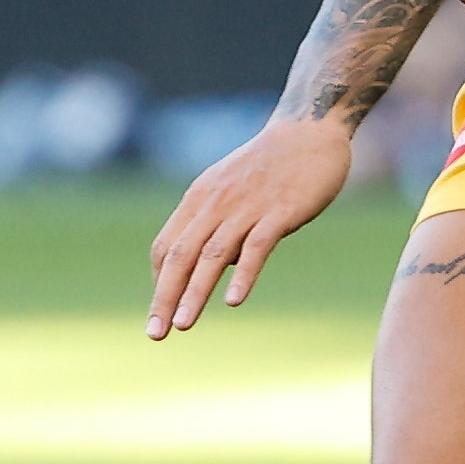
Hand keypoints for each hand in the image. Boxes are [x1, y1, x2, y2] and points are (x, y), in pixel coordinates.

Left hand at [146, 116, 354, 338]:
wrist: (309, 130)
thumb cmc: (270, 167)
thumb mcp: (231, 190)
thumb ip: (218, 224)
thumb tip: (214, 267)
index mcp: (200, 199)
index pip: (167, 246)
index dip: (160, 281)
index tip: (159, 312)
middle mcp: (216, 203)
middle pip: (181, 255)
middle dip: (165, 296)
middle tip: (155, 334)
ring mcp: (247, 206)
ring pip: (212, 255)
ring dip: (194, 292)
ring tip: (182, 325)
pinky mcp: (280, 211)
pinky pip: (256, 247)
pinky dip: (243, 274)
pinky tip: (233, 301)